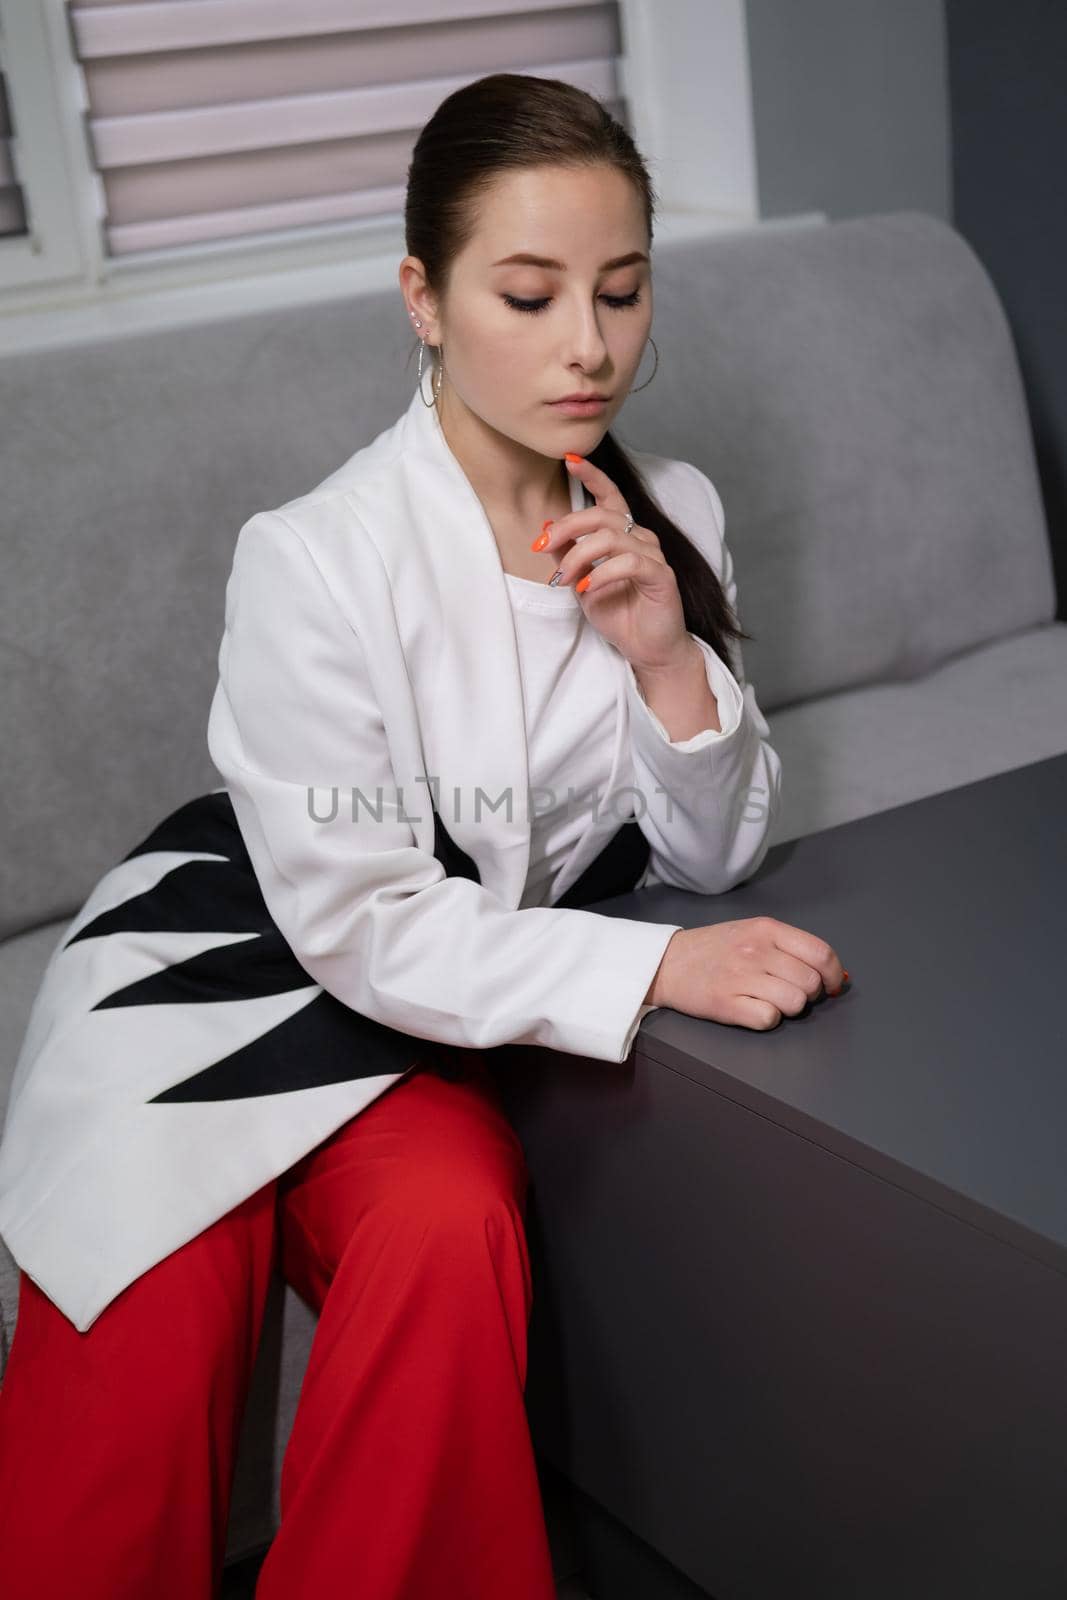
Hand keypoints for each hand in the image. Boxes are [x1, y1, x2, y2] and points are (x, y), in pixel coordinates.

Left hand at [533, 454, 690, 672]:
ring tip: (564, 580)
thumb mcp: (581, 583)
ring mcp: (654, 555)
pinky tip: (587, 588)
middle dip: (567, 527)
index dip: (592, 475)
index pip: (610, 496)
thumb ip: (567, 556)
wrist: (647, 649)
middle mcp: (641, 538)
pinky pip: (629, 562)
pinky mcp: (662, 575)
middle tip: (542, 547)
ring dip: (578, 556)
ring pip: (611, 537)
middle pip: (601, 515)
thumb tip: (546, 528)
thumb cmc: (619, 615)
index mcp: (624, 535)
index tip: (569, 458)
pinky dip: (602, 573)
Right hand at [646, 918, 849, 1029]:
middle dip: (809, 994)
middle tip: (790, 992)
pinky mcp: (727, 1003)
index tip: (831, 986)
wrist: (668, 962)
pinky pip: (769, 1019)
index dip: (833, 975)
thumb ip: (790, 947)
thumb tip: (833, 975)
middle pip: (810, 983)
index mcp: (766, 929)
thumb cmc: (715, 949)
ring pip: (795, 1003)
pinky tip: (752, 1008)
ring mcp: (741, 977)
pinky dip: (766, 1019)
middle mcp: (756, 951)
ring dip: (788, 1007)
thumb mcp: (752, 932)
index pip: (820, 953)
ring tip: (769, 1000)